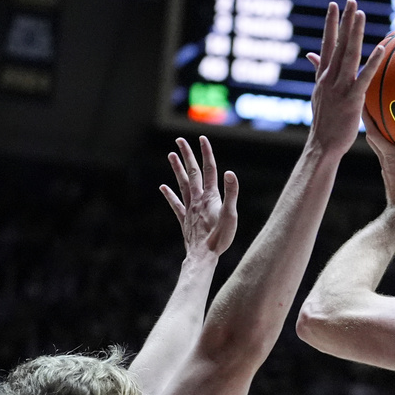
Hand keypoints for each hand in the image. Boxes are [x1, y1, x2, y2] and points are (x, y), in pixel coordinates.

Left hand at [160, 136, 238, 257]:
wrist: (203, 256)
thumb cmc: (219, 238)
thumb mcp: (230, 215)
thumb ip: (231, 193)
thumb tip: (229, 172)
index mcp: (210, 197)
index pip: (209, 170)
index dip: (206, 153)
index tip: (202, 138)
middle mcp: (198, 199)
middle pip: (192, 172)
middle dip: (187, 155)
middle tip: (180, 140)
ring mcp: (189, 209)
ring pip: (182, 184)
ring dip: (177, 169)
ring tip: (171, 155)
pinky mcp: (185, 220)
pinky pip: (175, 204)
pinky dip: (169, 194)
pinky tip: (163, 187)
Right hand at [306, 0, 385, 155]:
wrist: (322, 146)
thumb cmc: (325, 124)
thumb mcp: (319, 96)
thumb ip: (318, 73)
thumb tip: (311, 55)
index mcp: (323, 77)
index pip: (327, 45)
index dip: (330, 25)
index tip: (334, 6)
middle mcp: (329, 78)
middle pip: (337, 44)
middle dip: (343, 22)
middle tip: (350, 1)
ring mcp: (339, 88)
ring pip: (348, 55)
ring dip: (354, 33)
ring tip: (360, 14)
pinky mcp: (351, 99)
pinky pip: (364, 77)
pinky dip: (373, 62)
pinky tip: (381, 48)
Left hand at [364, 110, 394, 211]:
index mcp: (389, 154)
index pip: (373, 131)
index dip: (366, 115)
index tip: (362, 100)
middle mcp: (383, 156)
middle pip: (371, 133)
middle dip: (368, 118)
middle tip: (369, 102)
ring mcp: (385, 163)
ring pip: (376, 142)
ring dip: (376, 129)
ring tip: (380, 115)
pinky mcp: (389, 169)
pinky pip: (385, 150)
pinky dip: (387, 140)